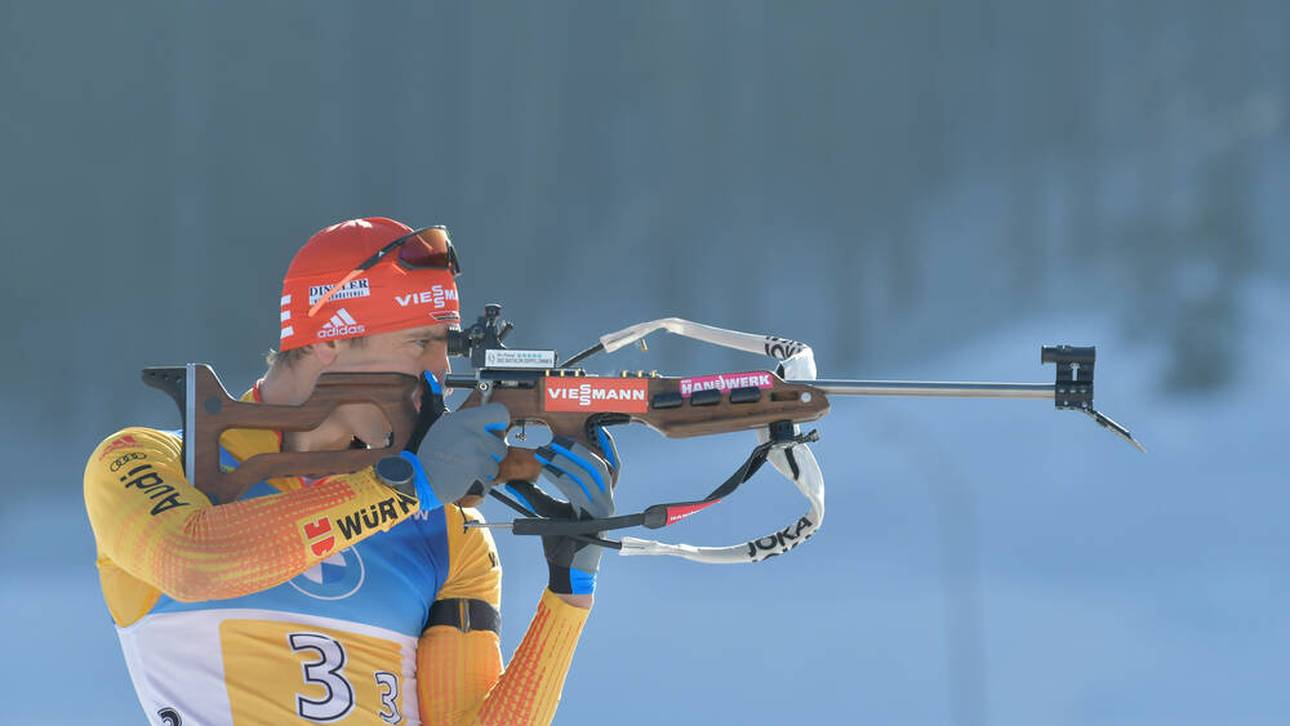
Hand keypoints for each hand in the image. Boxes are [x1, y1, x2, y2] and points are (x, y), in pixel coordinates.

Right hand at [376, 374, 509, 509]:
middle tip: (470, 453)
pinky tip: (464, 479)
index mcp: (465, 420)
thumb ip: (434, 399)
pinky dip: (481, 483)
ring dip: (484, 468)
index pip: (500, 413)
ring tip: (464, 467)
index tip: (492, 427)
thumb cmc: (423, 453)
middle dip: (489, 451)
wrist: (417, 481)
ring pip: (496, 464)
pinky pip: (490, 480)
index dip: (498, 422)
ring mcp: (479, 457)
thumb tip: (428, 377)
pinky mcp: (480, 476)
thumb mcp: (430, 422)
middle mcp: (475, 436)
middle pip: (500, 443)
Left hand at [537, 430, 619, 594]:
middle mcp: (606, 500)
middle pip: (598, 464)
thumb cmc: (560, 542)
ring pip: (591, 473)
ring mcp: (603, 508)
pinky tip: (550, 471)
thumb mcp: (547, 512)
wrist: (567, 571)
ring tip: (547, 452)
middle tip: (553, 440)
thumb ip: (535, 494)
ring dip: (568, 459)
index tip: (594, 428)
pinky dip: (565, 477)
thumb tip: (514, 480)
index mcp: (601, 496)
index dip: (607, 446)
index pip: (611, 465)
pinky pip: (581, 490)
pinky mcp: (595, 517)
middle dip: (576, 449)